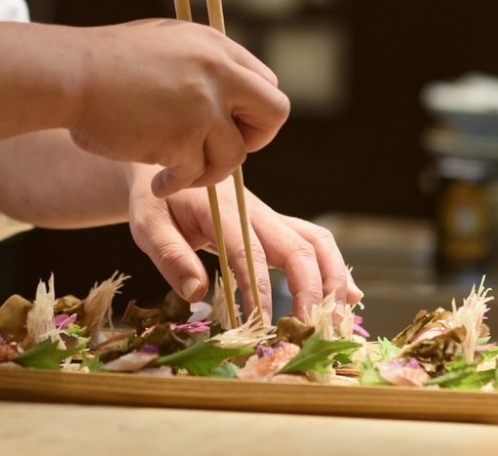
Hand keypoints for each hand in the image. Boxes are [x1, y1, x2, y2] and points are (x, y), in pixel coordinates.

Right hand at [68, 20, 288, 197]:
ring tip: (177, 173)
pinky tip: (156, 184)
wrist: (69, 74)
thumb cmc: (104, 62)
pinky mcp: (182, 137)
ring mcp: (203, 105)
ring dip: (207, 171)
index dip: (252, 112)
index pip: (265, 84)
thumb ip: (201, 65)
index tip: (229, 127)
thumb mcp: (164, 44)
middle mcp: (218, 72)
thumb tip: (227, 90)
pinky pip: (195, 174)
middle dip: (254, 140)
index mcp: (215, 47)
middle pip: (274, 114)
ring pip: (234, 155)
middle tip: (221, 152)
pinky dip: (175, 185)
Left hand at [126, 167, 362, 323]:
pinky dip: (334, 269)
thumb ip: (171, 256)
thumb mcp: (149, 225)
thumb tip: (196, 293)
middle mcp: (256, 212)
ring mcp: (270, 218)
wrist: (168, 167)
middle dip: (311, 290)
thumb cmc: (156, 199)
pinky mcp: (276, 227)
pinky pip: (313, 243)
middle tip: (309, 330)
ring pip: (316, 242)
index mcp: (223, 209)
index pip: (249, 252)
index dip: (259, 290)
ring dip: (332, 279)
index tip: (263, 324)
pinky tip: (348, 297)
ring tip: (338, 319)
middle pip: (298, 247)